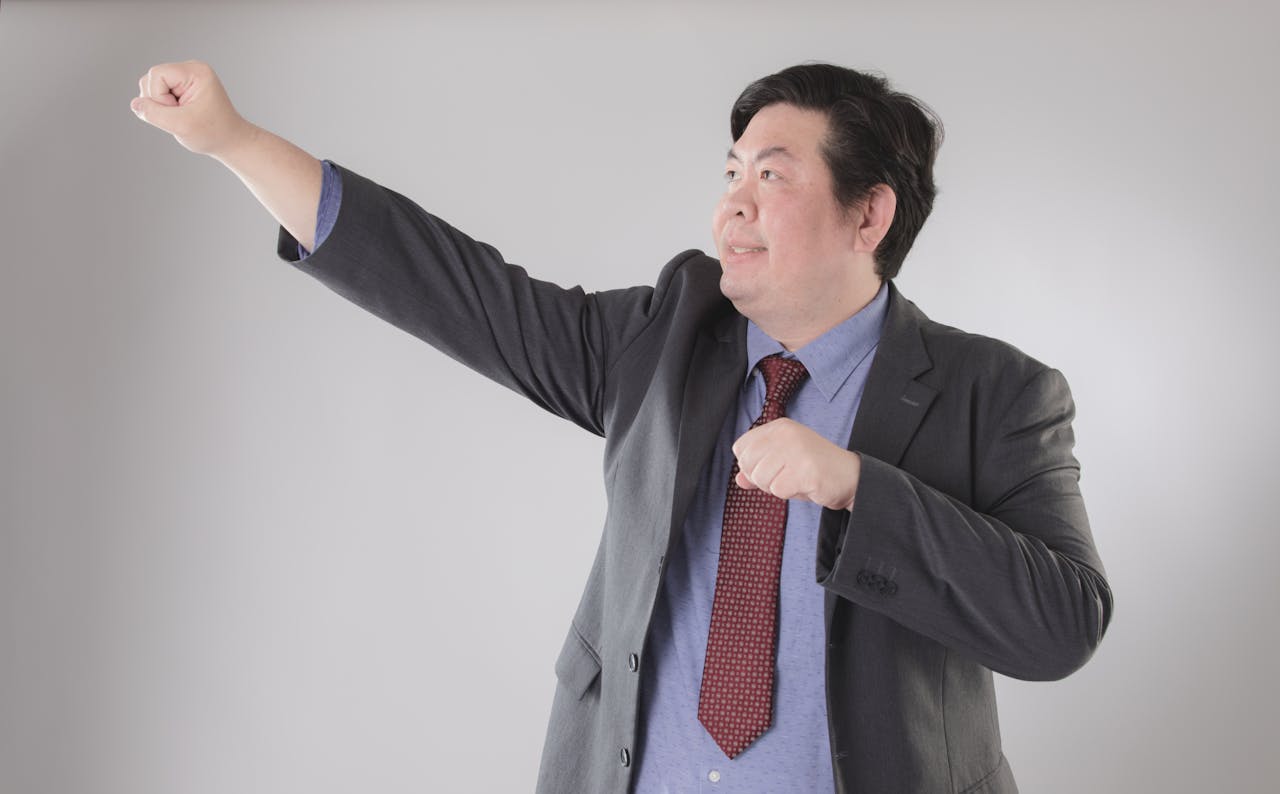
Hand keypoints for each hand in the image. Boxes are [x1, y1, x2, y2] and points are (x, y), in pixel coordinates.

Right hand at [130, 60, 252, 157]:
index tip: (179, 112)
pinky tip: (179, 115)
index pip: (156, 74)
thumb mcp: (182, 126)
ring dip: (159, 105)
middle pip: (151, 78)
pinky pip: (156, 93)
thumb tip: (134, 104)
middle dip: (159, 101)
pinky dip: (163, 107)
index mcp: (196, 72)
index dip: (159, 97)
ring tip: (182, 116)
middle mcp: (190, 69)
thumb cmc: (212, 133)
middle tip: (182, 116)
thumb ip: (154, 114)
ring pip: (150, 86)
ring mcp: (185, 78)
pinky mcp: (180, 87)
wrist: (230, 141)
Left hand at [732, 418, 861, 510]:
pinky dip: (789, 493)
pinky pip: (777, 489)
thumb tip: (739, 479)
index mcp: (779, 427)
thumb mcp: (783, 464)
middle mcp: (786, 433)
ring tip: (796, 480)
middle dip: (762, 479)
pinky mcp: (806, 470)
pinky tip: (805, 485)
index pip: (741, 447)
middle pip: (747, 464)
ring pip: (760, 478)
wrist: (852, 478)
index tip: (772, 468)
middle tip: (786, 477)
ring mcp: (796, 450)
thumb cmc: (815, 471)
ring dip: (776, 487)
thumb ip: (759, 468)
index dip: (750, 465)